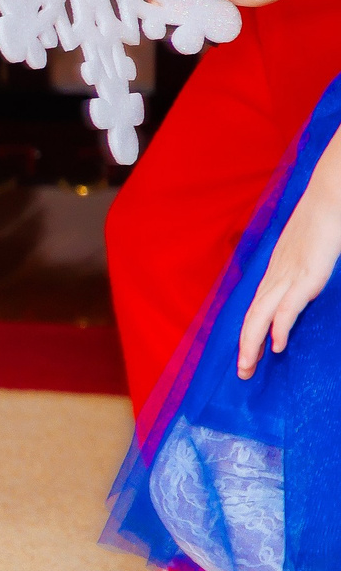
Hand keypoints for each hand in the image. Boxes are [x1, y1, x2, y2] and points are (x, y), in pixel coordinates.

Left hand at [239, 152, 340, 377]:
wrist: (328, 198)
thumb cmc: (320, 223)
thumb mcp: (305, 252)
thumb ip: (299, 271)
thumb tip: (300, 287)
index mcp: (274, 272)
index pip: (255, 308)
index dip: (249, 333)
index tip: (247, 354)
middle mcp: (275, 276)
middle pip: (252, 317)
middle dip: (245, 347)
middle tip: (242, 372)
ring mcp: (288, 276)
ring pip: (261, 316)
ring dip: (252, 344)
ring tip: (248, 367)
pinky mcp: (305, 276)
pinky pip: (287, 307)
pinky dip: (278, 327)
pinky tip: (276, 345)